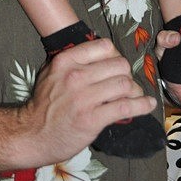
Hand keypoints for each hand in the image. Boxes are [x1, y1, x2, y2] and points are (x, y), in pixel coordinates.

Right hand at [16, 39, 155, 166]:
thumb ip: (74, 61)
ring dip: (135, 91)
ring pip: (125, 84)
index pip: (105, 46)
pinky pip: (126, 107)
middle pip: (119, 65)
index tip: (115, 67)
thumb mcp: (51, 73)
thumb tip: (102, 53)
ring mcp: (84, 98)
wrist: (32, 135)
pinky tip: (147, 105)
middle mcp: (75, 76)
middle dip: (127, 74)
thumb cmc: (44, 104)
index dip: (115, 56)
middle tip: (125, 85)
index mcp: (65, 60)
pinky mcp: (92, 119)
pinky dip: (142, 106)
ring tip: (135, 96)